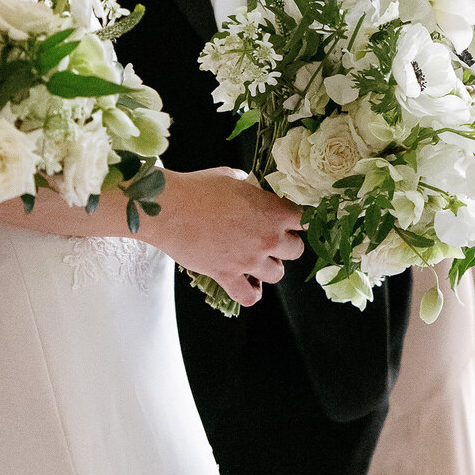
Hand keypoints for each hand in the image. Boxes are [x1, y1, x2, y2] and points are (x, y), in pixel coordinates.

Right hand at [142, 168, 304, 307]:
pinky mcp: (227, 275)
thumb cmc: (198, 189)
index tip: (295, 220)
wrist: (170, 209)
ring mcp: (249, 260)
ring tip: (259, 260)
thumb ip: (247, 184)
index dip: (300, 220)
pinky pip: (249, 296)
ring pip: (277, 274)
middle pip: (296, 250)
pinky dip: (252, 293)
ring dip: (270, 267)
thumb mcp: (230, 177)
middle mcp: (267, 238)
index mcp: (272, 211)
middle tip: (274, 239)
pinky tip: (249, 284)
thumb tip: (248, 184)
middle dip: (288, 244)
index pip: (304, 219)